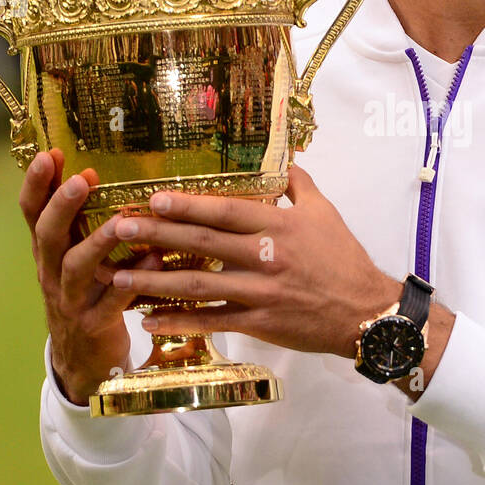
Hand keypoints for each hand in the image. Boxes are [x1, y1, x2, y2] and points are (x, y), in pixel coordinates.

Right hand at [20, 151, 163, 405]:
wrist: (83, 360)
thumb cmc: (84, 295)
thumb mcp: (74, 258)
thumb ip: (78, 222)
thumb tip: (88, 171)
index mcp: (47, 253)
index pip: (31, 213)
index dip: (36, 184)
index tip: (49, 154)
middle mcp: (52, 274)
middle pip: (48, 236)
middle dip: (62, 206)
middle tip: (79, 179)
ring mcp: (71, 300)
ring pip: (76, 268)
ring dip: (97, 242)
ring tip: (120, 222)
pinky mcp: (95, 324)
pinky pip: (113, 300)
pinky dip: (132, 279)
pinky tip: (154, 259)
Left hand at [99, 164, 398, 358]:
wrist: (366, 311)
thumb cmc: (344, 260)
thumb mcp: (325, 214)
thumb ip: (300, 186)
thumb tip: (284, 162)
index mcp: (279, 225)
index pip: (226, 211)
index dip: (188, 205)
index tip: (154, 199)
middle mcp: (265, 256)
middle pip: (202, 243)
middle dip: (157, 234)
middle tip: (118, 228)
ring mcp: (260, 292)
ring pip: (198, 285)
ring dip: (154, 280)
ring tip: (118, 274)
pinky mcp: (259, 322)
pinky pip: (212, 321)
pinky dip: (179, 321)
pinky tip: (149, 320)